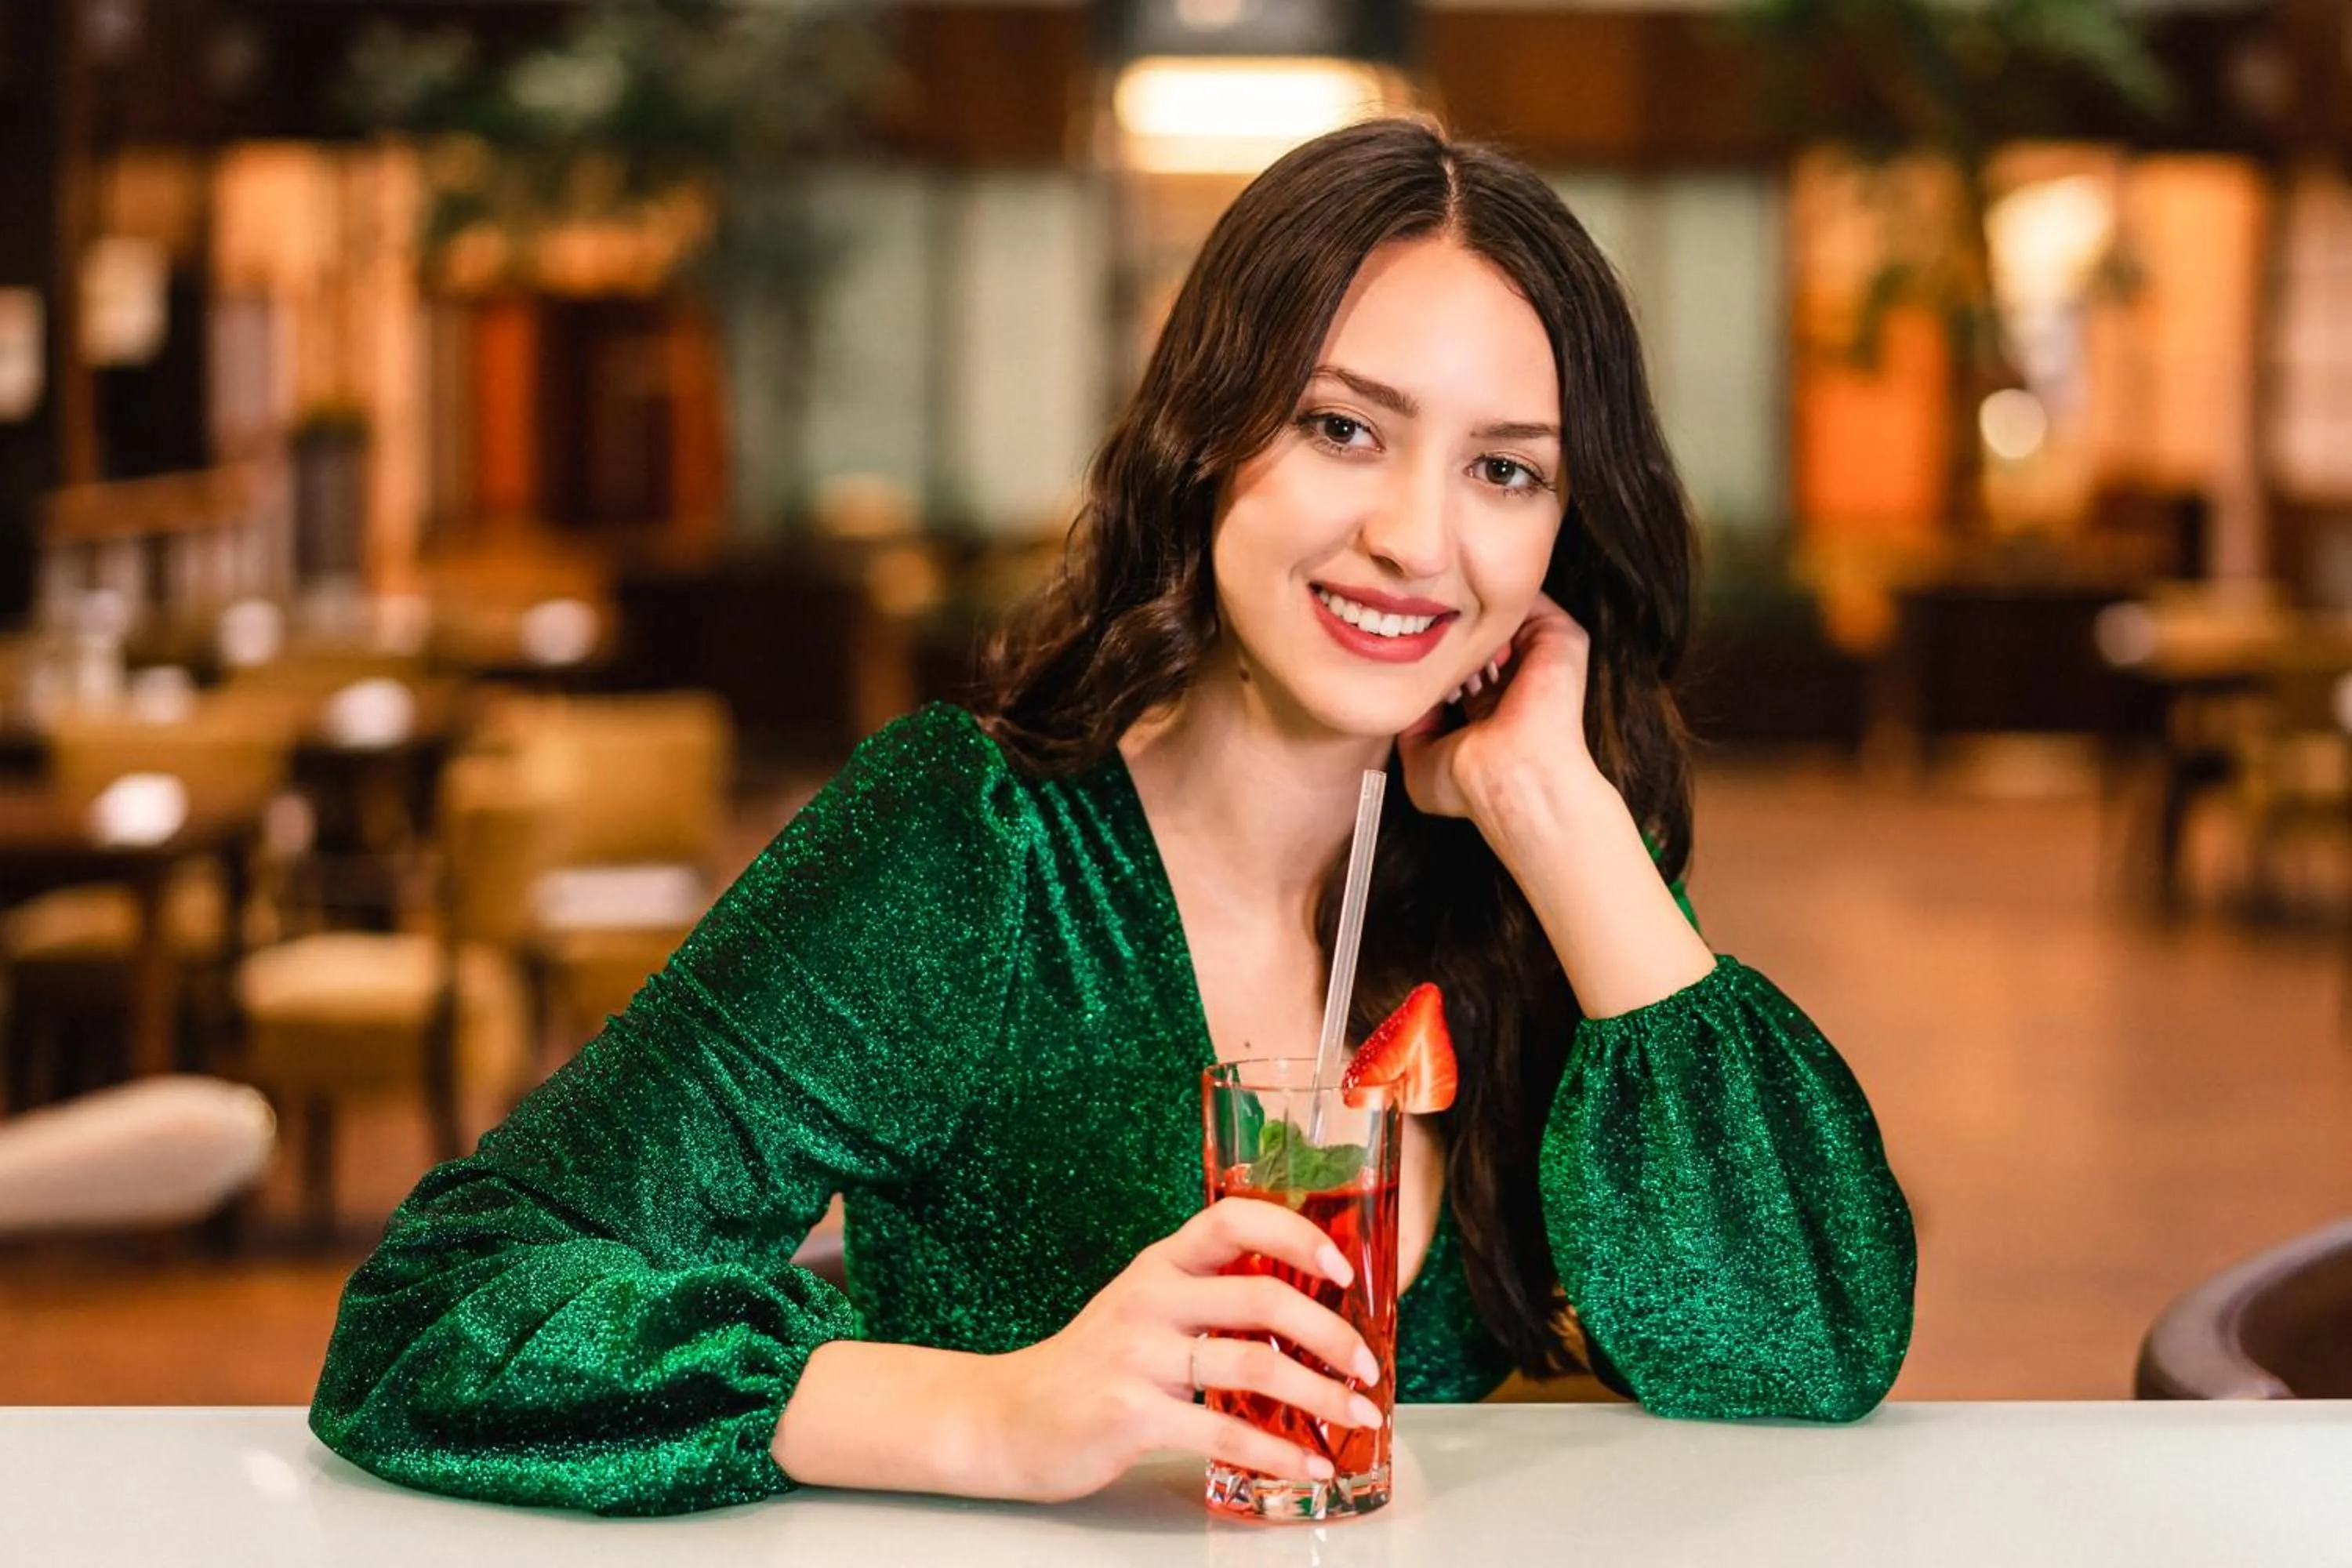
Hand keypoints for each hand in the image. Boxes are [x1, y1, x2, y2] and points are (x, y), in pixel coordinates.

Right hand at [964, 1198, 1382, 1502]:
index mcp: (1159, 1264)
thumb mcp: (1145, 1310)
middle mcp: (1149, 1297)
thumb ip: (1207, 1298)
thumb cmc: (1092, 1367)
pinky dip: (1276, 1450)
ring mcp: (1137, 1353)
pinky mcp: (1130, 1410)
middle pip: (1262, 1297)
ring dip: (1320, 1396)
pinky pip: (1221, 1427)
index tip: (1342, 1267)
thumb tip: (1305, 1313)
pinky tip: (1306, 1463)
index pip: (1234, 1219)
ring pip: (1253, 1363)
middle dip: (1332, 1333)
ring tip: (1357, 1417)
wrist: (1009, 1417)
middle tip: (1368, 1366)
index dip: (1295, 1234)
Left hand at [1398, 591, 1599, 818]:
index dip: (1431, 654)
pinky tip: (1468, 607)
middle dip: (1449, 625)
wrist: (1510, 778)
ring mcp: (1540, 658)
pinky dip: (1498, 598)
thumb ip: (1411, 726)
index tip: (1398, 641)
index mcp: (1489, 707)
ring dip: (1470, 610)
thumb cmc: (1470, 783)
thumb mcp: (1420, 761)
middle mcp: (1515, 681)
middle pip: (1479, 637)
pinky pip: (1530, 598)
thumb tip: (1406, 696)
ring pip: (1501, 616)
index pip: (1461, 667)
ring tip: (1440, 610)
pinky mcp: (1562, 638)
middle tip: (1415, 617)